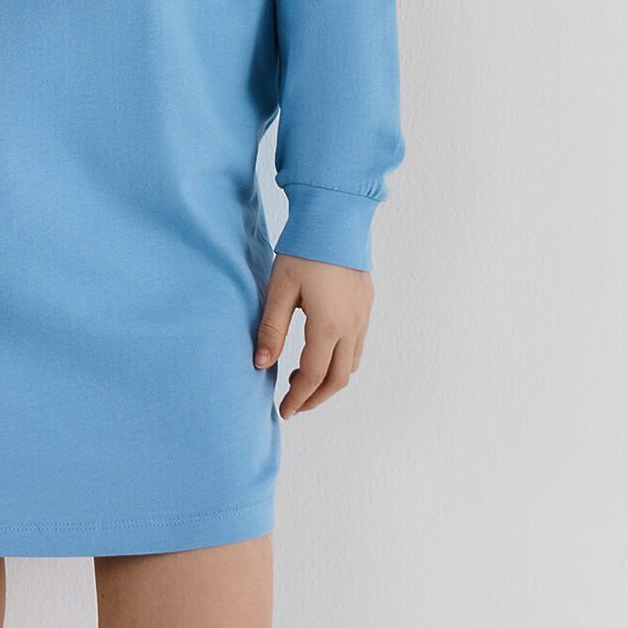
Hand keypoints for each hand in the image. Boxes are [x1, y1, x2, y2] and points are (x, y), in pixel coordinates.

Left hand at [254, 252, 373, 418]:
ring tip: (303, 380)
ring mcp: (363, 316)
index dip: (298, 397)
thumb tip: (260, 364)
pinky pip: (358, 345)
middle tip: (294, 405)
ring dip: (330, 380)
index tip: (283, 410)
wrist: (336, 218)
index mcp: (328, 326)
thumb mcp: (280, 289)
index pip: (314, 376)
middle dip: (315, 398)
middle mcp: (352, 327)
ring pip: (351, 364)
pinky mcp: (366, 305)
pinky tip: (322, 352)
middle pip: (338, 379)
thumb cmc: (304, 251)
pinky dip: (341, 361)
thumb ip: (271, 329)